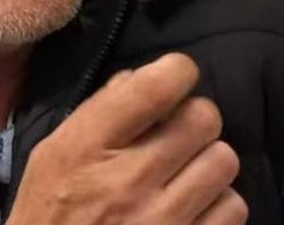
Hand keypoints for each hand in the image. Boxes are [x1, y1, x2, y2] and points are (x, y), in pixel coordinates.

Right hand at [7, 53, 247, 224]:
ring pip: (224, 160)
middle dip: (194, 120)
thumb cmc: (50, 215)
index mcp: (88, 147)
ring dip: (209, 163)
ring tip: (186, 175)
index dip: (177, 73)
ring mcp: (161, 221)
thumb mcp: (51, 156)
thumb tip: (141, 77)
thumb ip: (96, 112)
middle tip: (178, 136)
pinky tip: (193, 209)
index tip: (173, 81)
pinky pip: (233, 208)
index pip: (156, 86)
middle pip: (203, 118)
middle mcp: (128, 180)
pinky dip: (218, 205)